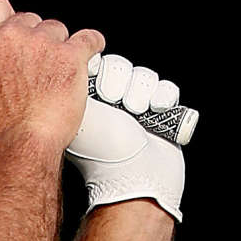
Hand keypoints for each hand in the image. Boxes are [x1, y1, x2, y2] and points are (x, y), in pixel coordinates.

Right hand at [0, 0, 104, 154]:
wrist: (20, 145)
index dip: (9, 15)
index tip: (18, 27)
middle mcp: (12, 36)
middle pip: (32, 20)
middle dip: (39, 40)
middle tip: (42, 66)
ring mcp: (43, 43)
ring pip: (59, 31)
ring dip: (62, 49)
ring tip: (61, 75)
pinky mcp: (70, 55)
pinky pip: (89, 39)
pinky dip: (93, 45)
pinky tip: (92, 51)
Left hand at [65, 53, 186, 221]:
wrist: (135, 178)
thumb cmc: (102, 152)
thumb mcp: (80, 115)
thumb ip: (74, 86)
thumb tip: (78, 62)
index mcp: (92, 103)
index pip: (101, 66)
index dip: (105, 73)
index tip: (104, 91)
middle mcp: (113, 105)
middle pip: (124, 68)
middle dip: (124, 84)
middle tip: (119, 105)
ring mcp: (139, 110)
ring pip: (145, 77)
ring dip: (142, 92)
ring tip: (137, 112)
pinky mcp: (162, 116)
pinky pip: (166, 89)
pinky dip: (163, 97)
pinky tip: (156, 111)